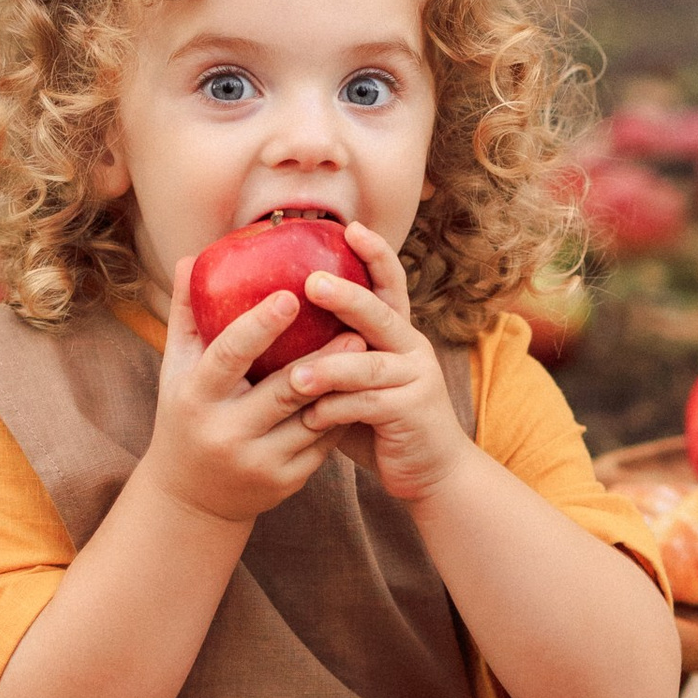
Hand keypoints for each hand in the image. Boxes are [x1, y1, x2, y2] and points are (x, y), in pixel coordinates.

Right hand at [144, 259, 350, 531]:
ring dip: (342, 382)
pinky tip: (360, 385)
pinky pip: (323, 442)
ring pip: (313, 417)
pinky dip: (342, 411)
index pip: (228, 357)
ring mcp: (258, 461)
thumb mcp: (176, 370)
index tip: (291, 295)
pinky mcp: (285, 482)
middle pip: (283, 389)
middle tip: (355, 321)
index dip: (259, 326)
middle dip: (321, 356)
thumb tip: (190, 258)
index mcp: (196, 399)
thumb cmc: (185, 415)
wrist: (191, 498)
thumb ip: (186, 315)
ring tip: (366, 346)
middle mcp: (226, 433)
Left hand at [283, 224, 472, 507]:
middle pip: (381, 312)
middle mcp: (411, 346)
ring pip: (370, 364)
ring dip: (330, 368)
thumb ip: (327, 353)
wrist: (428, 470)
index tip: (349, 227)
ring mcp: (416, 378)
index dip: (374, 253)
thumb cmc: (376, 420)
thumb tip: (270, 323)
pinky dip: (336, 411)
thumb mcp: (352, 380)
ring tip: (294, 376)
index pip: (389, 283)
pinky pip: (369, 405)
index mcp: (396, 332)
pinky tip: (310, 418)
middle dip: (347, 296)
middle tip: (312, 282)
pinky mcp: (414, 411)